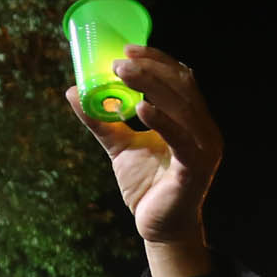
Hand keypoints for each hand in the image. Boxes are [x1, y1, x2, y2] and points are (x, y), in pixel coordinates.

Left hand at [66, 43, 220, 274]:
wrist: (159, 228)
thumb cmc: (147, 186)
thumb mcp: (120, 147)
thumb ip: (102, 120)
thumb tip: (73, 91)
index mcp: (191, 118)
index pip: (180, 77)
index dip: (156, 59)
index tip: (126, 49)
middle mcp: (203, 128)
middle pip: (182, 85)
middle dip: (150, 68)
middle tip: (118, 61)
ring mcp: (203, 148)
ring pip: (182, 105)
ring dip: (151, 85)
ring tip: (122, 74)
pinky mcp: (196, 168)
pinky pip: (181, 138)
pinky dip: (162, 120)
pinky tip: (140, 108)